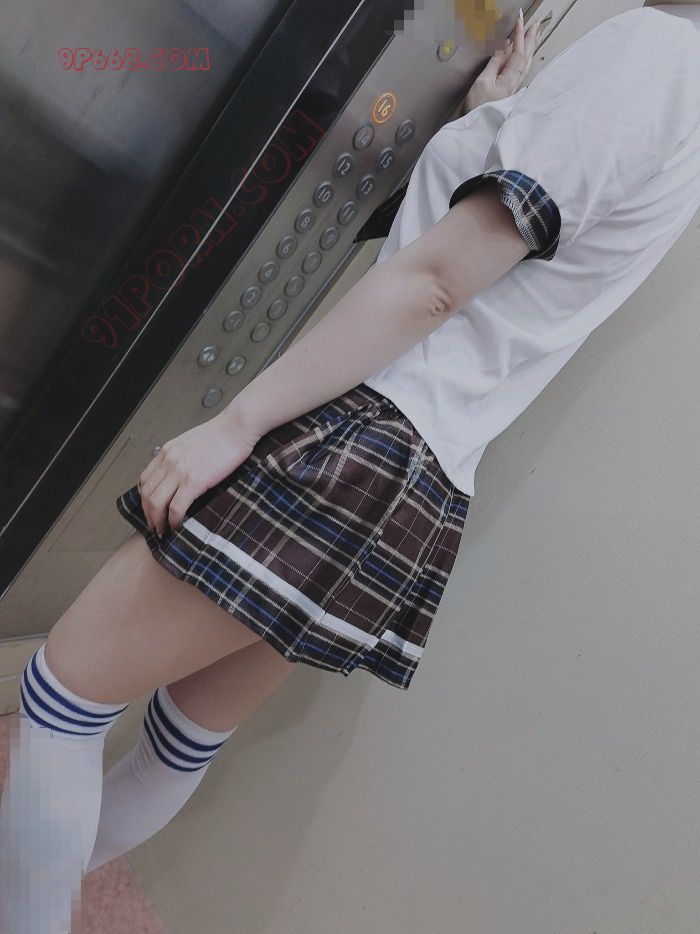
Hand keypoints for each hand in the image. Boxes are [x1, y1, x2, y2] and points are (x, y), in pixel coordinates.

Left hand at [137, 411, 261, 535]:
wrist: (236, 427)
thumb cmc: (222, 435)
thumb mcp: (192, 442)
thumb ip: (181, 457)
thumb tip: (181, 474)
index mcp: (167, 451)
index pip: (145, 479)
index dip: (145, 499)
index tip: (151, 509)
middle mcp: (168, 461)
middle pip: (147, 494)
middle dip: (148, 514)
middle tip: (155, 526)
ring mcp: (180, 471)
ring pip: (157, 503)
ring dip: (157, 521)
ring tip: (163, 531)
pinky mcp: (194, 481)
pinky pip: (176, 507)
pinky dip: (174, 520)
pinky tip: (178, 526)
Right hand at [464, 13, 540, 112]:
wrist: (478, 126)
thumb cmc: (478, 106)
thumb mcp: (483, 81)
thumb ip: (495, 63)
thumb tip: (504, 47)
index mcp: (510, 79)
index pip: (518, 51)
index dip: (519, 35)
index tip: (520, 20)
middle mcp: (515, 82)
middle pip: (527, 56)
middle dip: (531, 38)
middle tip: (535, 23)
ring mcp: (514, 86)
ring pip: (526, 62)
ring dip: (531, 47)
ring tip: (534, 35)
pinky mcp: (510, 89)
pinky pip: (522, 69)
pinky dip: (525, 57)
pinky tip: (525, 54)